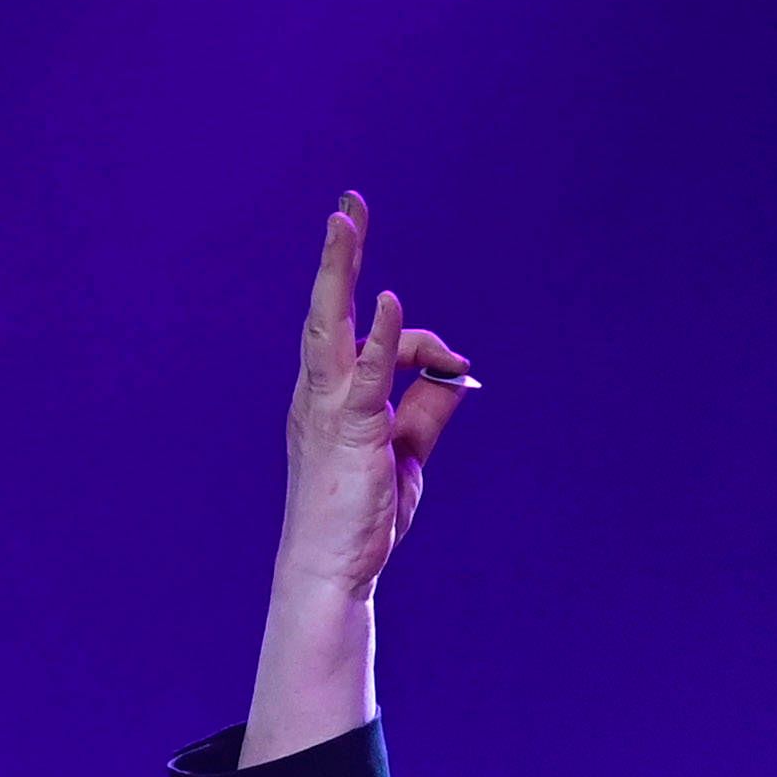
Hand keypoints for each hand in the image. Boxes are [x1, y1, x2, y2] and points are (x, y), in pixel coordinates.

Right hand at [275, 191, 469, 607]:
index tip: (456, 362)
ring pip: (329, 327)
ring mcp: (328, 409)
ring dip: (339, 273)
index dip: (422, 343)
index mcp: (329, 395)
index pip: (374, 344)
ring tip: (345, 223)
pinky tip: (390, 301)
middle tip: (347, 207)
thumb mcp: (405, 454)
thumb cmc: (360, 516)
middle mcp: (319, 393)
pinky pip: (363, 377)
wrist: (331, 569)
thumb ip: (427, 410)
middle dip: (340, 258)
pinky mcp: (349, 431)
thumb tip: (457, 372)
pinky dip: (378, 338)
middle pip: (326, 311)